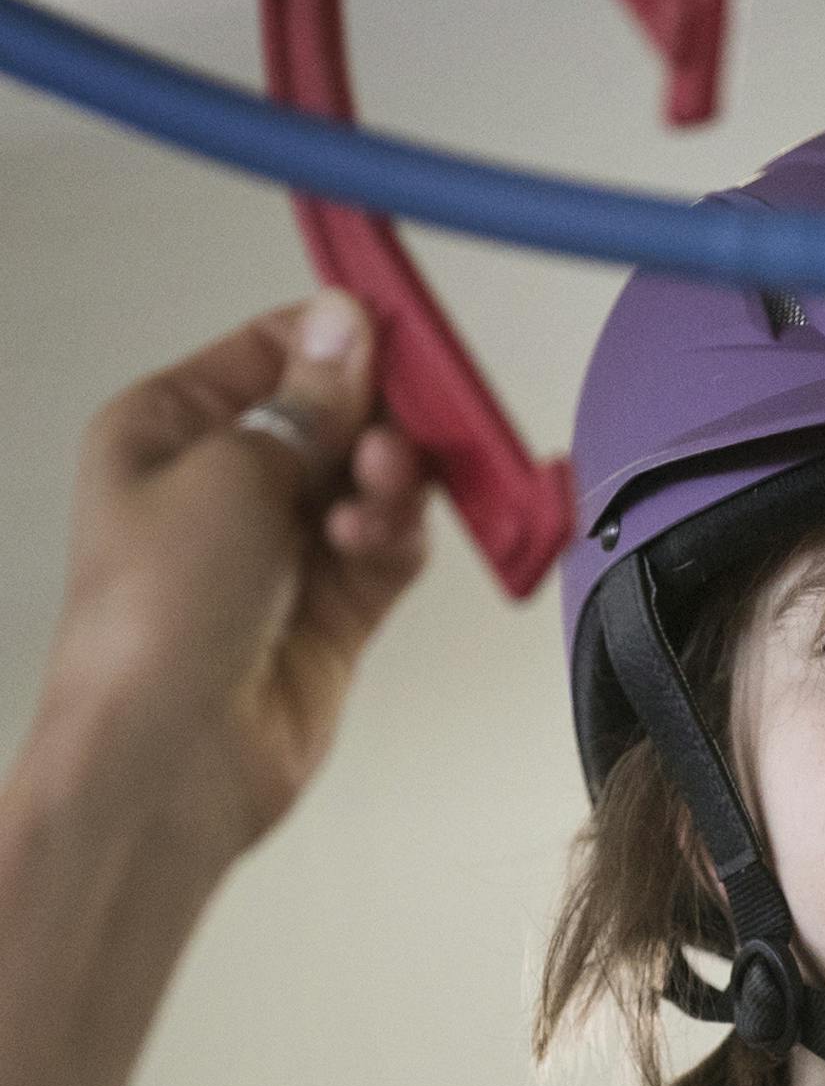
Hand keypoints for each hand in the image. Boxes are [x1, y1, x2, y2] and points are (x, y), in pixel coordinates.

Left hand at [32, 292, 427, 866]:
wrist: (170, 759)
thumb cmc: (154, 619)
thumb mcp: (231, 472)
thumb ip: (310, 400)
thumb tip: (347, 325)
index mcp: (170, 427)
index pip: (277, 350)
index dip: (345, 342)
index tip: (408, 343)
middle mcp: (225, 481)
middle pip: (339, 415)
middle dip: (378, 423)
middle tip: (399, 439)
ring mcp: (281, 546)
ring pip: (372, 481)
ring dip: (389, 486)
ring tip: (375, 505)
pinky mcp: (331, 606)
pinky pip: (389, 547)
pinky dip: (396, 539)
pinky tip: (375, 546)